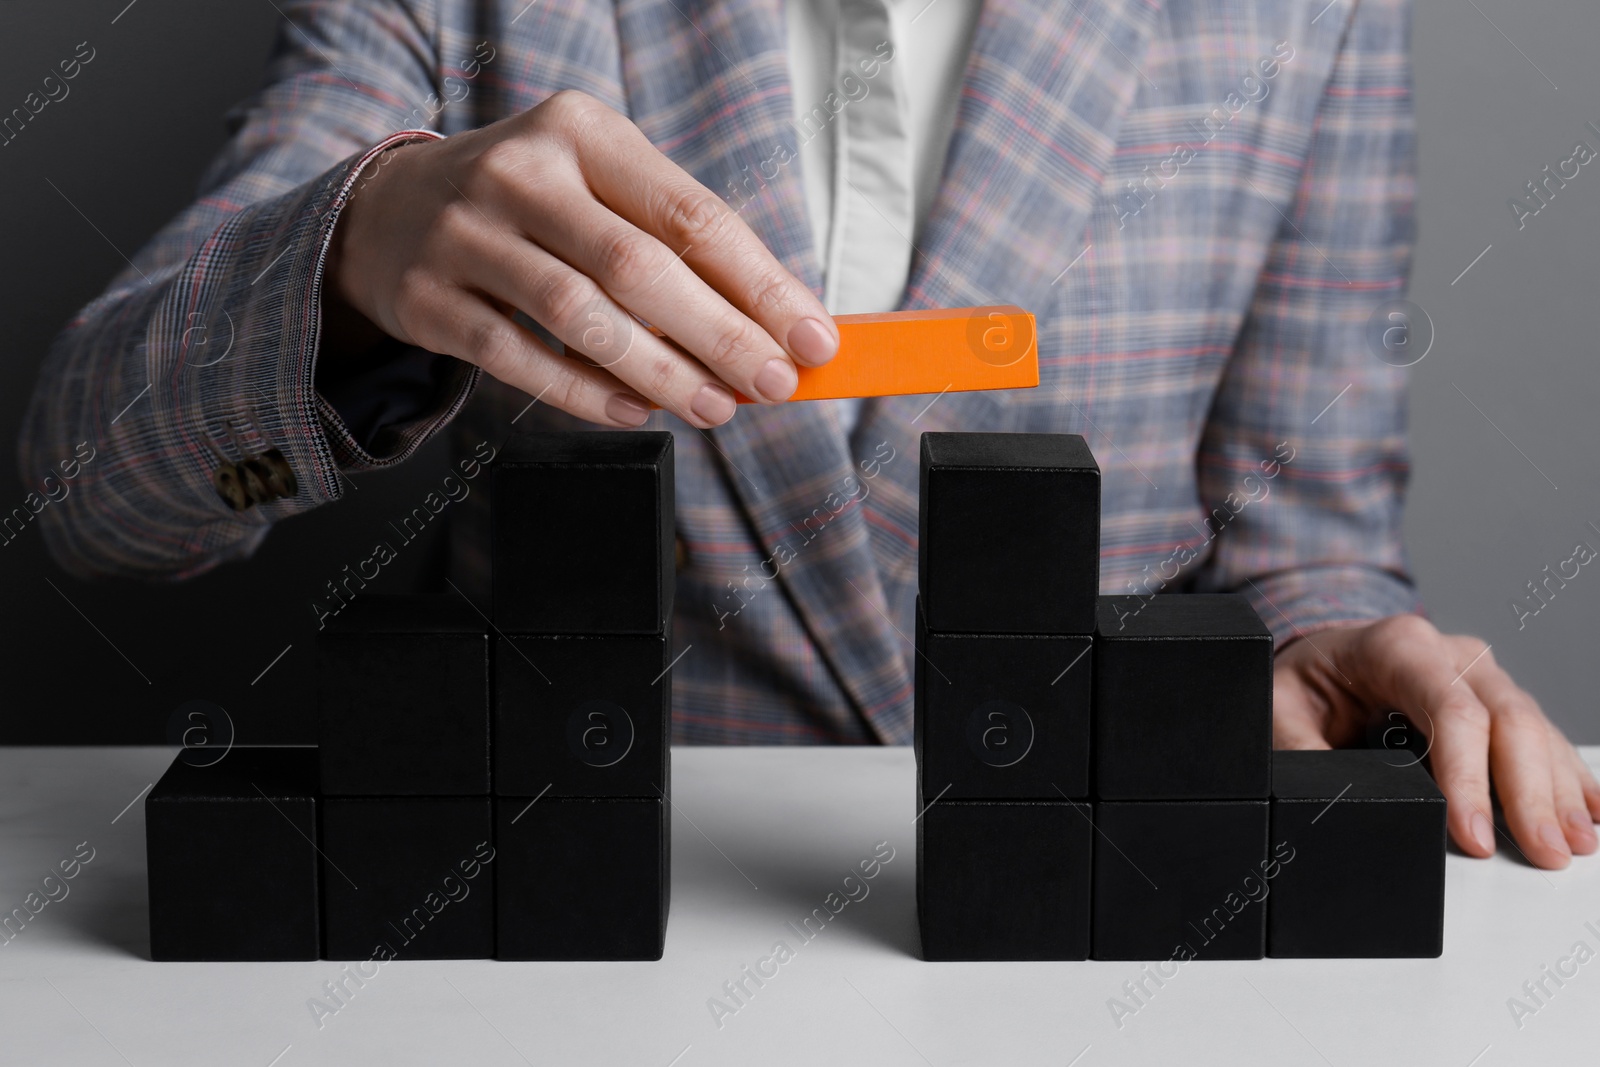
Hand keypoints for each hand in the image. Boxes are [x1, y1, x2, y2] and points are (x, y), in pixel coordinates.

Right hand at [322, 90, 837, 428]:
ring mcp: (466, 233)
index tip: (812, 337)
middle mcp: (521, 172)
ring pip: (579, 316)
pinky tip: (636, 412)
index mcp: (583, 131)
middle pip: (639, 266)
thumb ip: (677, 247)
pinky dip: (585, 394)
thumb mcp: (600, 188)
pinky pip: (517, 358)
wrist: (389, 210)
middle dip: (721, 336)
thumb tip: (772, 326)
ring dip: (661, 374)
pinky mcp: (428, 297)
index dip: (760, 284)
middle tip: (774, 384)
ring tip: (715, 408)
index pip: (690, 214)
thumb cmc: (529, 204)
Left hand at [1273, 614, 1599, 869]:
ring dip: (1557, 789)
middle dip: (1529, 791)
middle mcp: (1448, 652)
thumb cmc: (1299, 682)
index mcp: (1396, 646)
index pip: (1450, 709)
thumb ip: (1302, 754)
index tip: (1474, 835)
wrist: (1314, 658)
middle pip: (1506, 718)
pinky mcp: (1494, 699)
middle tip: (1545, 852)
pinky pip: (1541, 735)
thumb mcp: (1277, 712)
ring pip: (1533, 727)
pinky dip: (1566, 775)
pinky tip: (1589, 813)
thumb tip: (1327, 806)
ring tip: (1572, 844)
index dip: (1468, 775)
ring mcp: (1477, 673)